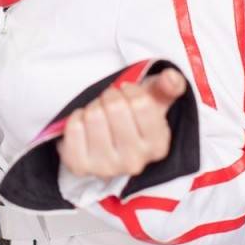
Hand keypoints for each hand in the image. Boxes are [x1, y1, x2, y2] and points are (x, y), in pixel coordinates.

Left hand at [56, 68, 187, 179]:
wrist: (106, 145)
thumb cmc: (133, 119)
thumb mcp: (155, 101)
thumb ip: (169, 86)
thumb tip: (171, 77)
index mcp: (158, 146)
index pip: (141, 103)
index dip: (131, 90)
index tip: (128, 93)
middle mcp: (134, 161)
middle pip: (115, 106)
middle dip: (110, 97)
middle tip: (111, 104)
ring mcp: (106, 167)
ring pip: (93, 115)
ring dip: (94, 107)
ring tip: (100, 114)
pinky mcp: (81, 166)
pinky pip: (73, 127)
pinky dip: (77, 118)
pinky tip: (85, 125)